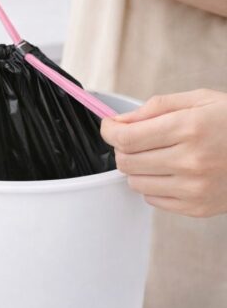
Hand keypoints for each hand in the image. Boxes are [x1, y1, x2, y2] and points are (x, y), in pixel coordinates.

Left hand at [101, 89, 226, 217]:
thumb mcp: (199, 100)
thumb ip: (155, 108)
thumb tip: (120, 121)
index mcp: (190, 129)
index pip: (126, 138)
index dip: (109, 131)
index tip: (109, 126)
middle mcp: (191, 161)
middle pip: (127, 161)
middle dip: (122, 148)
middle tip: (134, 138)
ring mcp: (195, 188)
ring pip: (135, 182)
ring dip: (137, 167)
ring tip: (158, 154)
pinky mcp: (198, 208)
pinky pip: (153, 200)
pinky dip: (153, 185)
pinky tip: (171, 172)